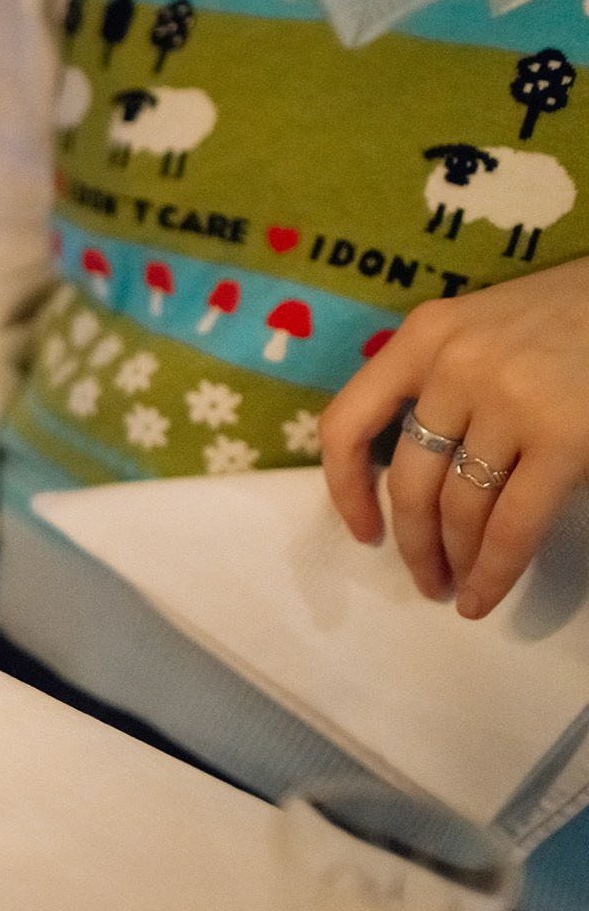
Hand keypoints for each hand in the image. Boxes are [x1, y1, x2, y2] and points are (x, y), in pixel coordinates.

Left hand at [320, 258, 588, 618]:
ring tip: (461, 588)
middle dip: (412, 542)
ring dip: (456, 560)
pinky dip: (494, 572)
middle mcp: (453, 365)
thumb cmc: (575, 313)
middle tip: (424, 579)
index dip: (344, 487)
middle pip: (410, 480)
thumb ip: (445, 380)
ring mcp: (508, 401)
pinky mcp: (563, 437)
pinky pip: (513, 525)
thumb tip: (419, 471)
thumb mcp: (488, 328)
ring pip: (460, 508)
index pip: (348, 422)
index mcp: (424, 335)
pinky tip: (483, 597)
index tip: (362, 529)